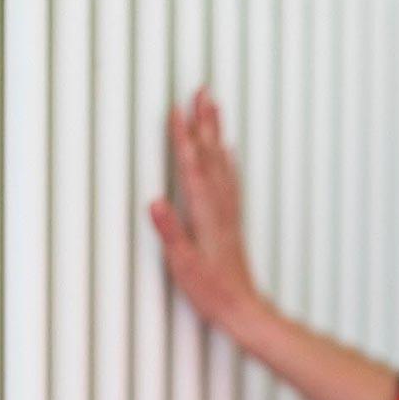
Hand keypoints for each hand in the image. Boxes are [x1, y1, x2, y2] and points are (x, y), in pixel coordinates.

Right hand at [149, 85, 270, 338]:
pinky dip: (227, 162)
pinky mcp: (232, 224)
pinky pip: (230, 183)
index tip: (175, 109)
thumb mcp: (184, 267)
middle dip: (205, 123)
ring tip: (213, 107)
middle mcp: (220, 210)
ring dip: (216, 134)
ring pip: (222, 165)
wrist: (243, 310)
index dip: (183, 139)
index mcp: (206, 217)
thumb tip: (155, 202)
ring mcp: (228, 215)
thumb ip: (171, 234)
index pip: (192, 169)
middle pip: (211, 158)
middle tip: (202, 89)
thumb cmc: (212, 293)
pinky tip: (227, 152)